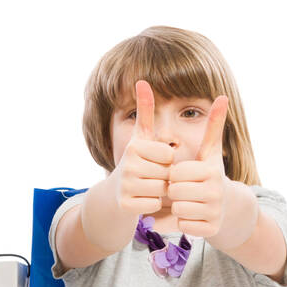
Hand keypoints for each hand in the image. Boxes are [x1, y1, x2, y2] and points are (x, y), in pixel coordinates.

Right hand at [114, 80, 174, 216]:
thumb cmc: (137, 160)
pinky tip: (144, 198)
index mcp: (134, 146)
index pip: (169, 155)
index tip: (155, 160)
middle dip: (164, 176)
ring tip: (148, 186)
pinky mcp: (125, 205)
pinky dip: (153, 203)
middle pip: (166, 173)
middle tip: (152, 176)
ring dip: (160, 191)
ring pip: (161, 190)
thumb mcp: (141, 135)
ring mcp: (125, 186)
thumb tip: (141, 81)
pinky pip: (154, 204)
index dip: (167, 160)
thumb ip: (145, 110)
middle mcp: (127, 165)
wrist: (116, 190)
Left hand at [165, 97, 231, 237]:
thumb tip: (222, 97)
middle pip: (174, 192)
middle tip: (184, 189)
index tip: (184, 175)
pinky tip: (194, 215)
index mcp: (211, 171)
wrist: (228, 205)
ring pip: (177, 209)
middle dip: (174, 191)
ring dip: (178, 206)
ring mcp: (214, 212)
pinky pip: (182, 225)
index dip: (175, 175)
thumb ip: (213, 126)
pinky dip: (183, 221)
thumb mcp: (211, 151)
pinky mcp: (210, 230)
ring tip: (189, 201)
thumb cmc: (210, 174)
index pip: (174, 173)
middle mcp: (215, 192)